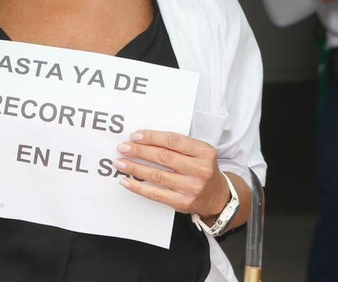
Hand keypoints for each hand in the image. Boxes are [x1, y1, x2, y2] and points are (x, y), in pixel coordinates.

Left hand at [116, 130, 232, 217]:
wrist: (217, 196)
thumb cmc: (202, 169)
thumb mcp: (199, 152)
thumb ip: (179, 146)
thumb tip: (144, 140)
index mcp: (204, 152)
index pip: (173, 141)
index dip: (152, 137)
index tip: (135, 136)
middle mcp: (200, 169)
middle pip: (164, 157)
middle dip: (140, 151)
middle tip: (123, 148)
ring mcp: (191, 187)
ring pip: (157, 175)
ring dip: (135, 168)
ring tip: (121, 162)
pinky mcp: (182, 202)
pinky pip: (156, 194)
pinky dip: (138, 187)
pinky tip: (127, 181)